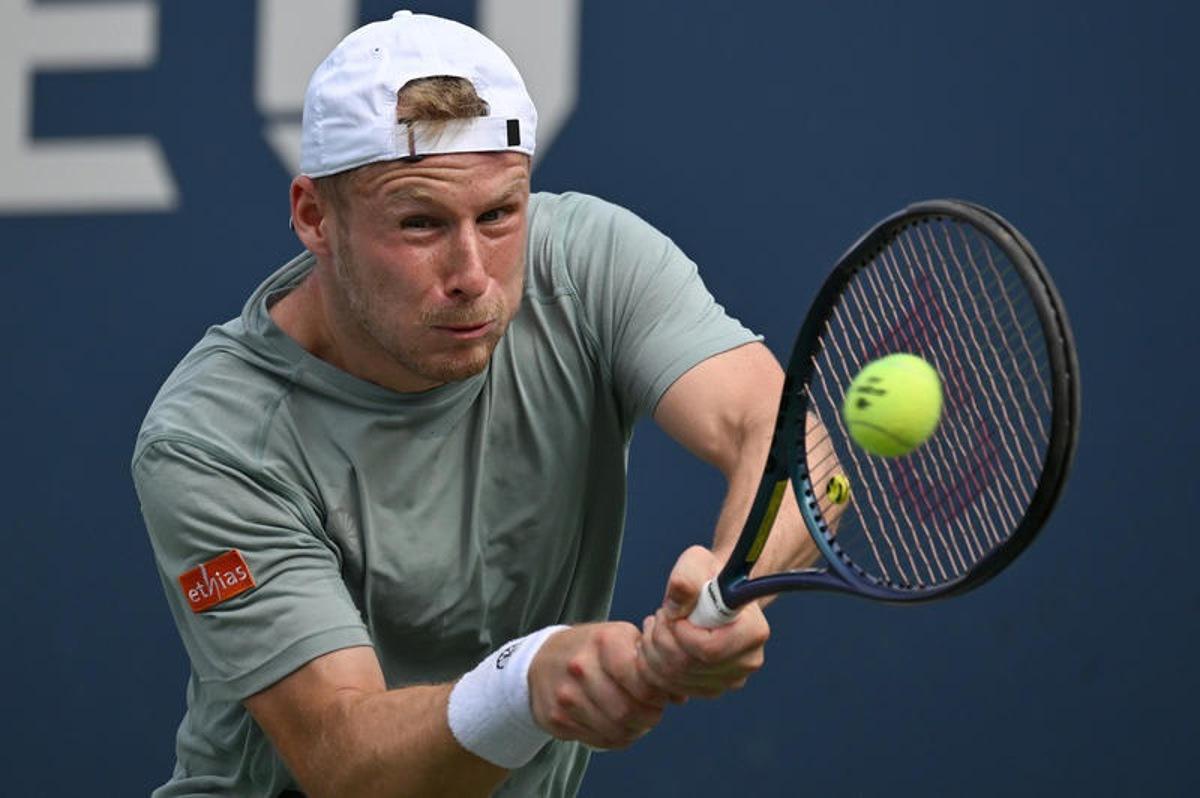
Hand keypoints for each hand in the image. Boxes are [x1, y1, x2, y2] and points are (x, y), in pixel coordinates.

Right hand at [527, 622, 670, 749]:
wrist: (542, 660)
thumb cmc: (593, 649)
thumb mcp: (622, 640)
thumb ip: (652, 664)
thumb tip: (680, 696)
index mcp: (604, 641)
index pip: (641, 681)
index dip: (657, 695)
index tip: (659, 695)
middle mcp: (581, 667)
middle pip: (629, 710)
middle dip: (649, 716)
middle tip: (652, 711)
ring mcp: (566, 695)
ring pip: (615, 729)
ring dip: (634, 729)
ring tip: (636, 718)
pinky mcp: (556, 719)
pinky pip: (599, 741)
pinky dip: (615, 738)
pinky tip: (617, 724)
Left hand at [637, 545, 769, 697]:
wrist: (713, 594)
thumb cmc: (708, 577)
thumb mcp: (696, 561)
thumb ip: (686, 576)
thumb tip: (677, 605)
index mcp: (753, 632)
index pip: (708, 649)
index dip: (679, 632)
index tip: (672, 612)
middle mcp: (747, 662)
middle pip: (687, 667)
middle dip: (660, 639)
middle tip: (659, 616)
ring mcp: (729, 680)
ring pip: (674, 680)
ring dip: (653, 651)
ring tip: (657, 626)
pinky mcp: (710, 689)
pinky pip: (670, 688)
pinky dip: (653, 666)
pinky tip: (657, 643)